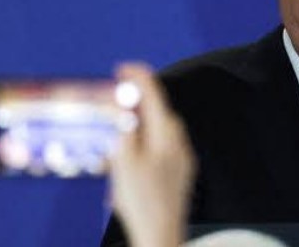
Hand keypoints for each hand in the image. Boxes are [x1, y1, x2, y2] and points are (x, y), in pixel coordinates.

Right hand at [109, 62, 195, 246]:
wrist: (161, 234)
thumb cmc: (142, 201)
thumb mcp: (123, 162)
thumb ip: (126, 130)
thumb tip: (128, 109)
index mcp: (166, 134)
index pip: (154, 95)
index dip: (138, 77)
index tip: (123, 68)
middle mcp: (179, 142)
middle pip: (158, 112)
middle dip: (136, 104)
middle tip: (115, 103)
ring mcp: (183, 158)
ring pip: (159, 131)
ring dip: (140, 127)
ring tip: (118, 138)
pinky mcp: (181, 172)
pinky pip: (162, 148)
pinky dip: (146, 145)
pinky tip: (132, 161)